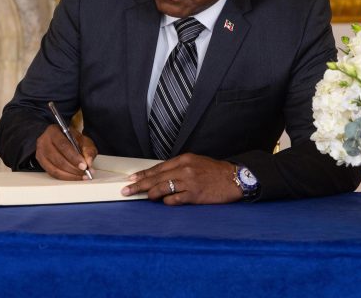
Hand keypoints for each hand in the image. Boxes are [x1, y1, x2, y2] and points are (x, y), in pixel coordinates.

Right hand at [35, 124, 97, 179]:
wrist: (60, 138)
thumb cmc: (71, 139)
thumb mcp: (82, 140)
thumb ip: (88, 149)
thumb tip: (89, 162)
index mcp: (53, 131)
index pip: (63, 145)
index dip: (74, 157)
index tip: (84, 165)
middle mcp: (44, 142)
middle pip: (58, 159)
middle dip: (73, 168)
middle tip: (85, 172)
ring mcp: (40, 153)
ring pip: (54, 169)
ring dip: (70, 175)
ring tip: (82, 176)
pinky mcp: (41, 163)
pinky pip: (53, 174)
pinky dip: (65, 177)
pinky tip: (74, 177)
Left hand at [121, 153, 241, 204]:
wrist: (234, 178)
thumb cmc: (214, 171)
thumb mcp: (195, 162)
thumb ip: (178, 168)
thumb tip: (160, 176)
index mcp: (183, 159)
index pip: (157, 168)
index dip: (143, 174)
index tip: (131, 178)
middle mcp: (184, 169)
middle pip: (156, 178)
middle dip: (139, 185)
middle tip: (127, 190)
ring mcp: (189, 182)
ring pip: (162, 188)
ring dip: (151, 194)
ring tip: (145, 197)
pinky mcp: (194, 195)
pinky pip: (175, 199)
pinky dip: (167, 201)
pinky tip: (165, 202)